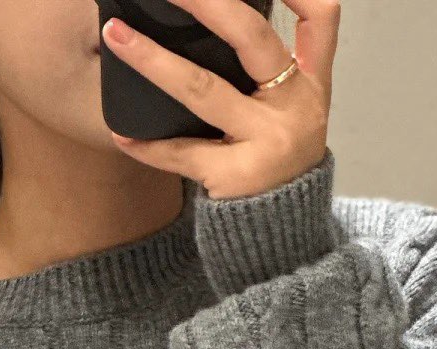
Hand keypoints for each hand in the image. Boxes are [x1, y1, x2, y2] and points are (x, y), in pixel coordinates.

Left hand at [101, 0, 337, 199]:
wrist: (286, 238)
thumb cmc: (280, 168)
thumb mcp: (297, 115)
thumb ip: (282, 69)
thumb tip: (224, 18)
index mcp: (309, 85)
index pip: (320, 20)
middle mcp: (293, 106)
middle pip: (251, 37)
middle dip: (206, 3)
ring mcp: (266, 142)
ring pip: (203, 89)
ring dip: (153, 61)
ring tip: (116, 38)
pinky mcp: (236, 177)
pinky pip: (183, 153)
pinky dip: (149, 145)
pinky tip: (122, 134)